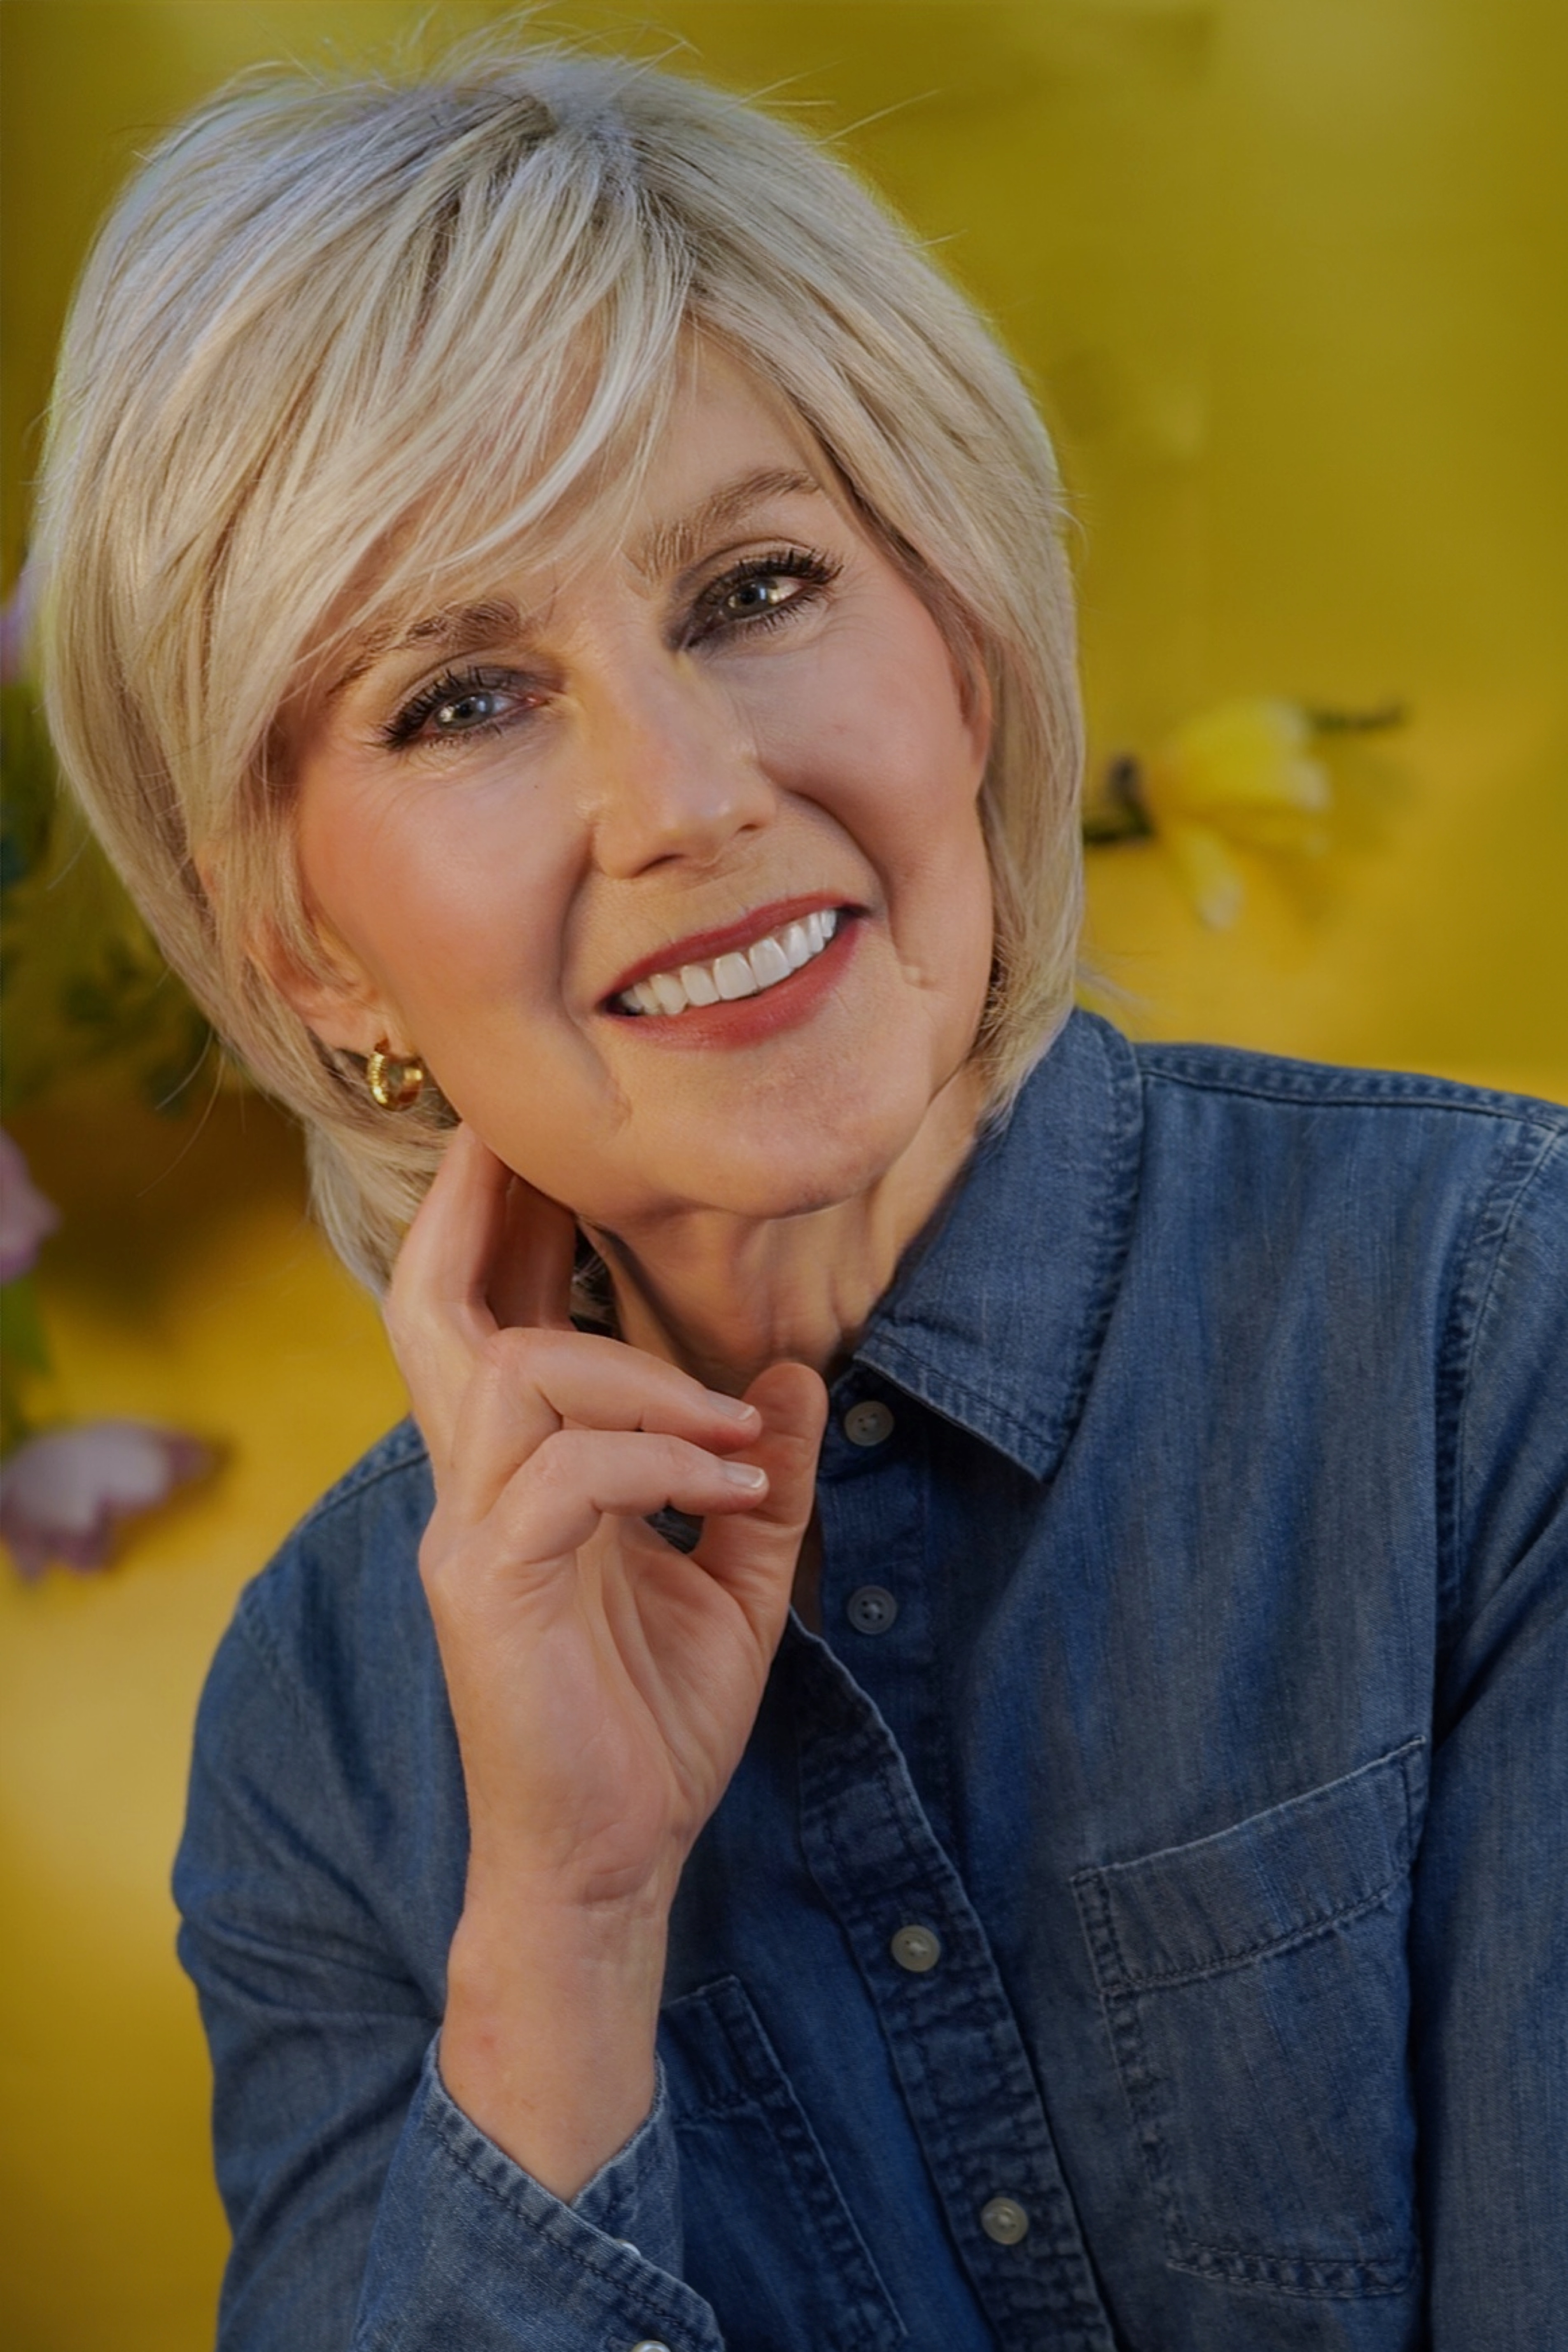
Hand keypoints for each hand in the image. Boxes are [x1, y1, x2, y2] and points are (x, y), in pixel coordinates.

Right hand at [384, 1126, 825, 2190]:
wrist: (613, 1865)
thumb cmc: (654, 1727)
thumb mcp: (738, 1582)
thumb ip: (763, 1478)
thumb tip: (799, 1375)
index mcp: (521, 1478)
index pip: (491, 1318)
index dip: (501, 1221)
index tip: (535, 1140)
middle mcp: (473, 1488)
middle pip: (435, 1307)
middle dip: (473, 1206)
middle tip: (514, 1127)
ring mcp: (468, 1533)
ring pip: (513, 1368)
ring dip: (642, 1372)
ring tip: (737, 1426)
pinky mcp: (487, 1584)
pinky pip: (565, 1468)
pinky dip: (658, 1452)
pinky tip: (726, 1479)